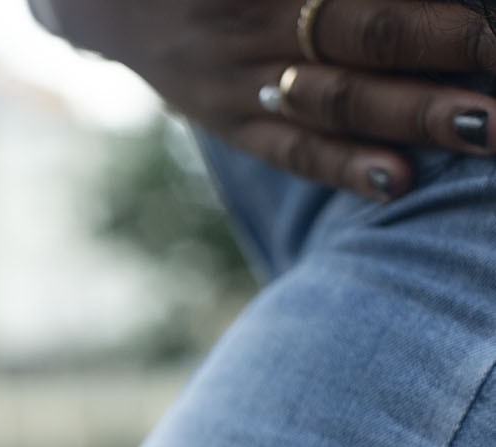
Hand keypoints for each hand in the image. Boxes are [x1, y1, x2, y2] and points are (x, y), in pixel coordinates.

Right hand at [48, 0, 495, 198]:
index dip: (445, 10)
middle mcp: (260, 18)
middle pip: (372, 35)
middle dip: (456, 52)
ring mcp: (241, 76)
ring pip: (340, 98)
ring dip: (418, 114)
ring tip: (488, 130)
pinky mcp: (226, 119)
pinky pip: (287, 147)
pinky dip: (341, 164)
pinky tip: (396, 180)